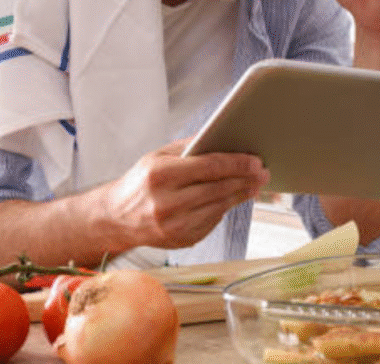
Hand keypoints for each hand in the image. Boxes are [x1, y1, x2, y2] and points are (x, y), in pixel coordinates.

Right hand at [102, 139, 269, 249]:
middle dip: (245, 179)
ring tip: (254, 184)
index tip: (256, 160)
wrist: (116, 218)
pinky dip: (224, 209)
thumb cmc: (140, 182)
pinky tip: (232, 198)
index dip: (237, 163)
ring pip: (219, 207)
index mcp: (160, 175)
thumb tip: (223, 138)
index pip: (209, 167)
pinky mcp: (181, 240)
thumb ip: (190, 147)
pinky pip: (212, 221)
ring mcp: (174, 225)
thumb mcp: (158, 156)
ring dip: (241, 195)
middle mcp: (166, 202)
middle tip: (263, 172)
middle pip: (218, 189)